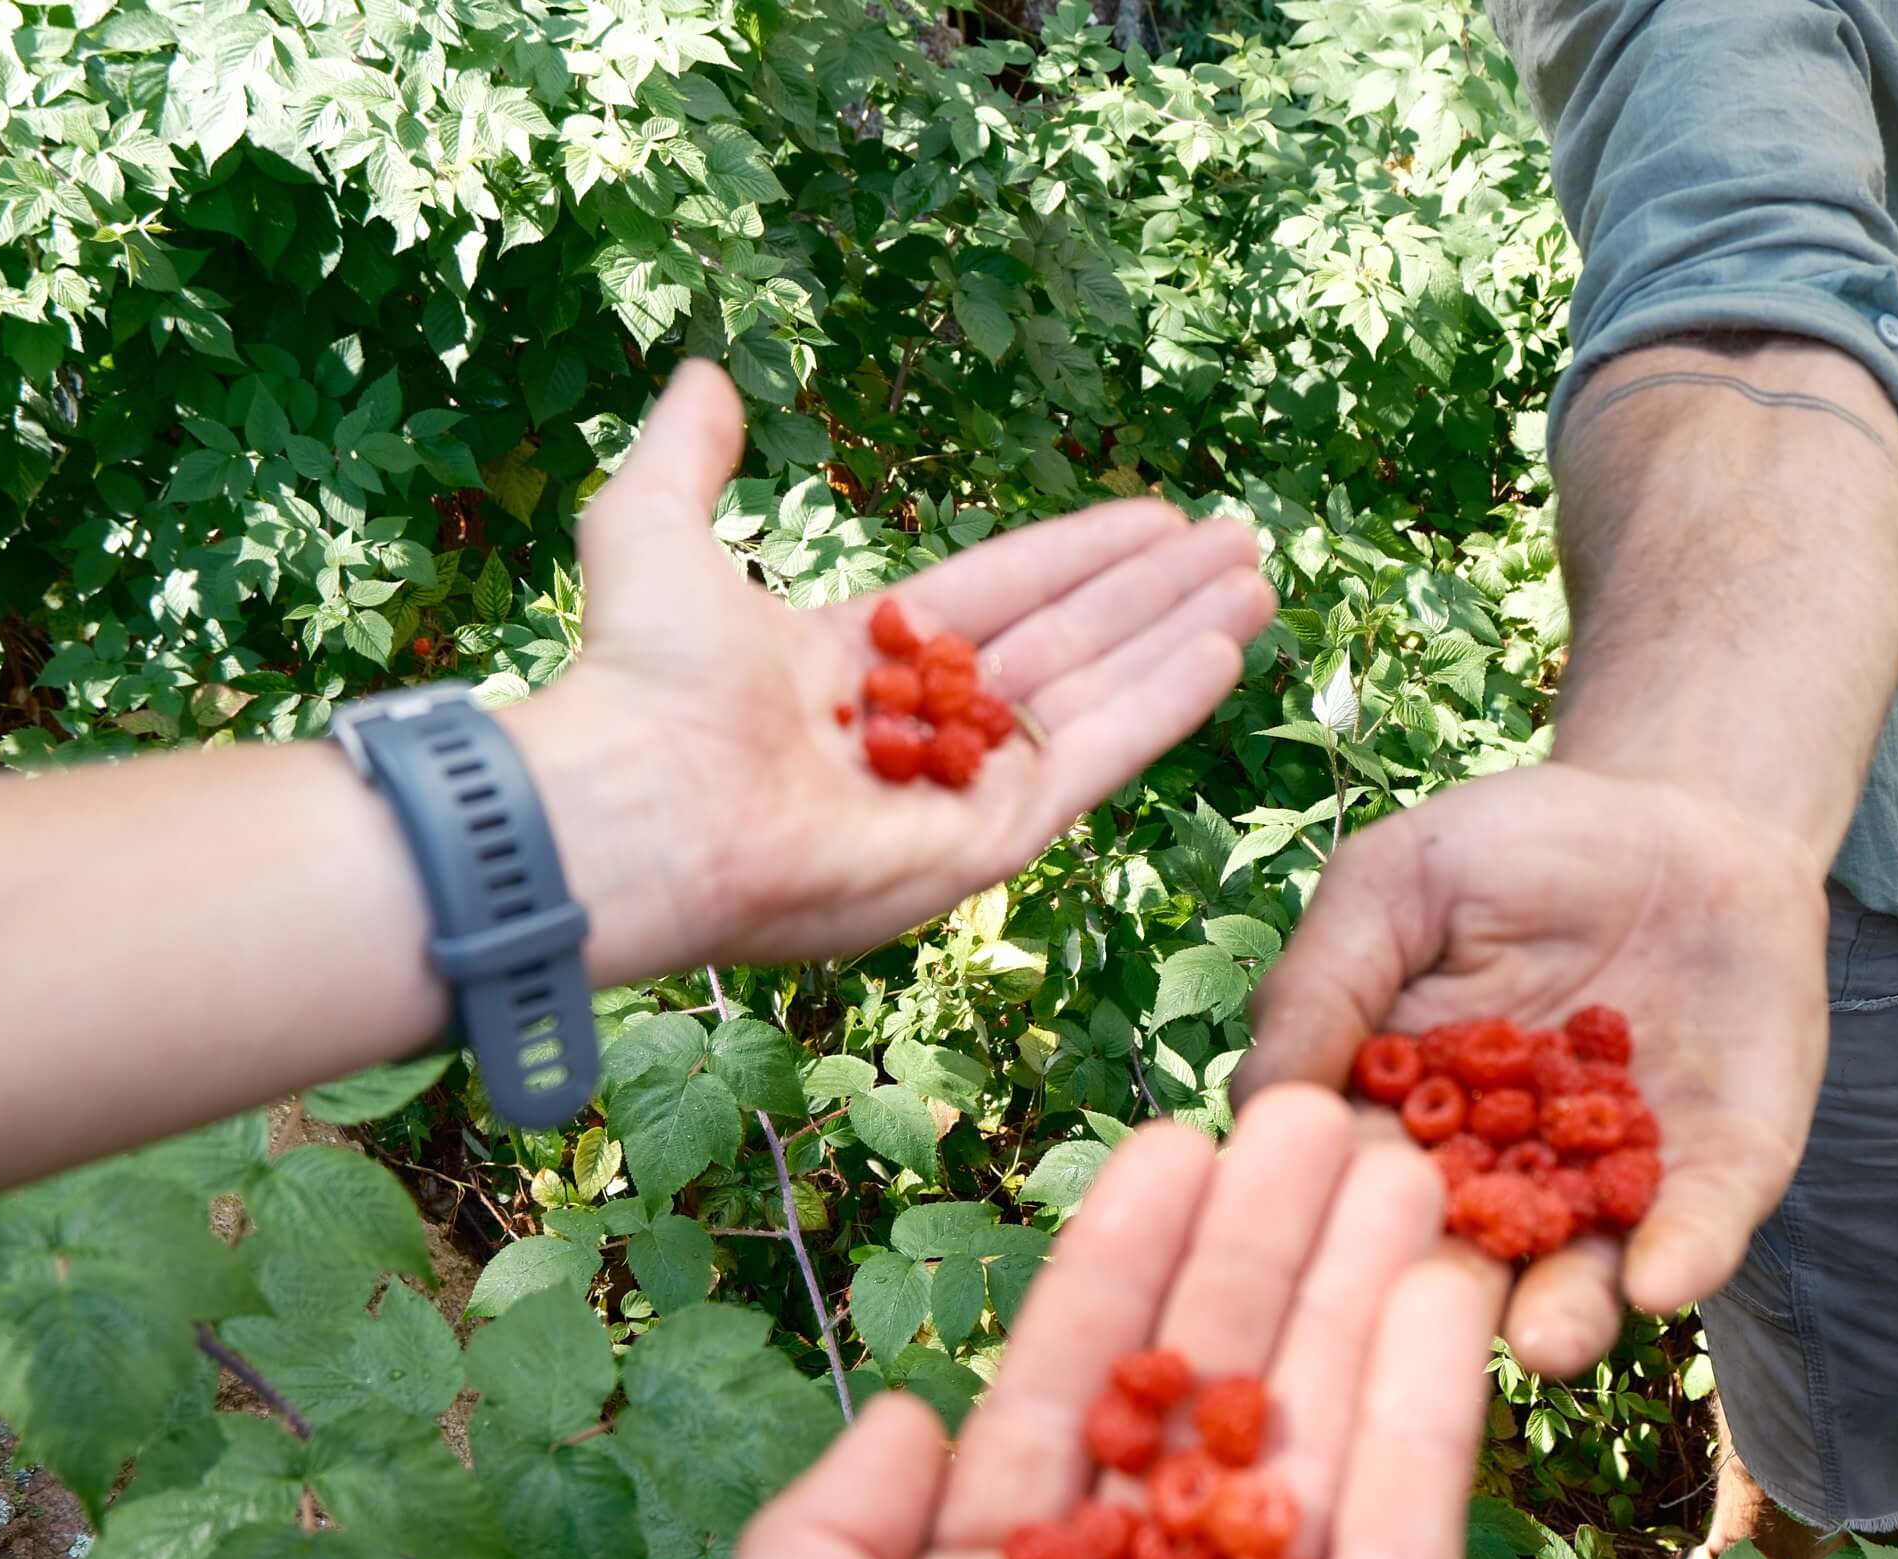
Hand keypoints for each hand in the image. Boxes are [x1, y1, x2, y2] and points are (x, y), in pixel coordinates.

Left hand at [514, 360, 1275, 979]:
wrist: (639, 806)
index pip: (997, 596)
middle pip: (1066, 644)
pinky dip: (1162, 707)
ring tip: (1258, 584)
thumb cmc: (639, 680)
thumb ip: (689, 456)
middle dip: (1155, 594)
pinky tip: (1225, 649)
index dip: (1078, 555)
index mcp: (853, 665)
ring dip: (1181, 638)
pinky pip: (1092, 763)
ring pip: (1095, 697)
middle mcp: (916, 733)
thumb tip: (708, 376)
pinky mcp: (987, 844)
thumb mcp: (653, 530)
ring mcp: (957, 794)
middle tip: (1240, 544)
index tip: (1155, 518)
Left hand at [684, 1090, 1499, 1558]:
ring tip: (1407, 1157)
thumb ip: (829, 1535)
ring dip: (1360, 1297)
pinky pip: (1404, 1550)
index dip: (1121, 1268)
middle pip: (1210, 1402)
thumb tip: (908, 1415)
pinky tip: (1447, 1291)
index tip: (1173, 1144)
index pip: (1068, 1401)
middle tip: (1319, 1110)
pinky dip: (1429, 1414)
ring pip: (1320, 1448)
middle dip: (1261, 1253)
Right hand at [1236, 765, 1827, 1376]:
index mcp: (1400, 1126)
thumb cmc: (1513, 851)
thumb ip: (1322, 987)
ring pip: (1581, 1276)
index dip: (1332, 1222)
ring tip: (1547, 1342)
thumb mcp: (1394, 888)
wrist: (1681, 818)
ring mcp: (1610, 1186)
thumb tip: (1252, 1113)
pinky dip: (1682, 1257)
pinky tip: (1664, 1279)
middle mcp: (1500, 1181)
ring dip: (1563, 1317)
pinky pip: (1701, 1228)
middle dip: (1442, 1307)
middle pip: (1461, 1264)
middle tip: (1422, 1336)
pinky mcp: (1719, 1174)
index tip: (1309, 1249)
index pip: (1356, 1191)